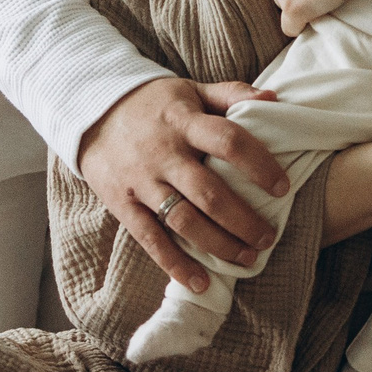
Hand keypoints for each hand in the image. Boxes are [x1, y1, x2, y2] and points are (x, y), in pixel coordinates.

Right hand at [76, 77, 286, 293]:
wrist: (90, 111)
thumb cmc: (154, 104)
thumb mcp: (191, 90)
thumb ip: (232, 94)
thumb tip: (275, 99)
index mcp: (185, 121)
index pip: (229, 141)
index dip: (259, 165)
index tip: (282, 187)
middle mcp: (164, 153)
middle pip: (209, 192)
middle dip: (244, 221)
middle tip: (268, 237)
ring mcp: (142, 181)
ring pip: (184, 220)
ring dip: (218, 244)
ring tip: (247, 258)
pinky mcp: (122, 204)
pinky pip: (150, 239)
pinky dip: (175, 264)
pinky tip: (200, 281)